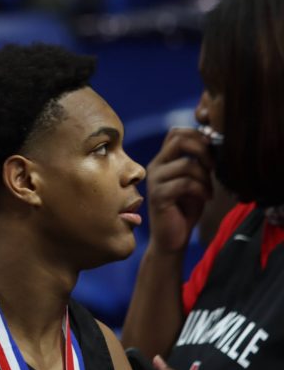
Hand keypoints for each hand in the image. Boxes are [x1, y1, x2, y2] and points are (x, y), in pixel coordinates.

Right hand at [144, 128, 212, 253]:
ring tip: (209, 190)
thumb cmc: (184, 209)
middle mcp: (156, 167)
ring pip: (186, 164)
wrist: (171, 238)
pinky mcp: (158, 196)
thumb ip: (198, 163)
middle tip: (214, 166)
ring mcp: (155, 181)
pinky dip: (202, 190)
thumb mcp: (194, 181)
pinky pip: (186, 183)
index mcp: (163, 160)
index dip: (197, 134)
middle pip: (179, 140)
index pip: (176, 132)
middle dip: (203, 150)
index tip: (212, 150)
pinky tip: (206, 199)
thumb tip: (214, 144)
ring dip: (205, 177)